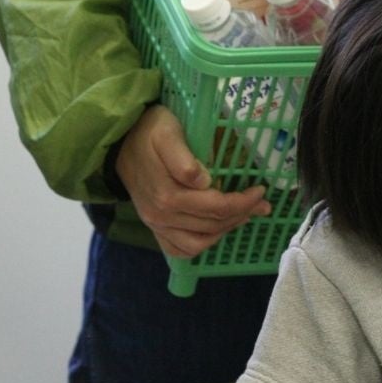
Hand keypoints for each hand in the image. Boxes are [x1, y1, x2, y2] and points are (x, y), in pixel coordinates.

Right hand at [116, 104, 268, 258]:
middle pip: (212, 225)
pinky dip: (201, 244)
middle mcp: (161, 216)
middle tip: (261, 202)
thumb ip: (183, 159)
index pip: (216, 207)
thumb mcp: (167, 133)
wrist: (120, 141)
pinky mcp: (154, 228)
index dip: (243, 201)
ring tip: (244, 214)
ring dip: (226, 230)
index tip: (261, 190)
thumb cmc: (149, 132)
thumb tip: (204, 181)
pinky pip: (179, 249)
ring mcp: (156, 224)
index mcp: (167, 195)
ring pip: (199, 242)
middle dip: (242, 214)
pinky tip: (217, 230)